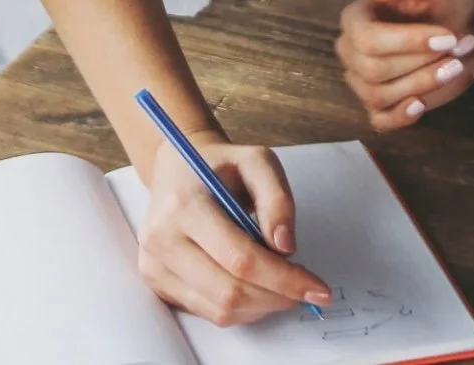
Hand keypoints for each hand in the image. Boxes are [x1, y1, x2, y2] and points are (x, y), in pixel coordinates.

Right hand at [135, 135, 332, 326]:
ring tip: (281, 285)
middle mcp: (161, 240)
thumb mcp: (257, 161)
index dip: (284, 279)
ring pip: (220, 310)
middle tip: (305, 288)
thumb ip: (277, 199)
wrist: (176, 169)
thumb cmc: (221, 165)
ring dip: (262, 306)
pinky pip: (208, 312)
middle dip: (277, 296)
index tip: (319, 288)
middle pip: (230, 291)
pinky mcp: (156, 282)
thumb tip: (286, 249)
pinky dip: (242, 308)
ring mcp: (154, 265)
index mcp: (184, 205)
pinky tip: (256, 287)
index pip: (240, 259)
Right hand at [335, 0, 473, 130]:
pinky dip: (399, 117)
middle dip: (419, 63)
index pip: (367, 38)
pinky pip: (379, 120)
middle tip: (459, 51)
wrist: (466, 21)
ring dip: (420, 84)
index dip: (407, 42)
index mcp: (356, 17)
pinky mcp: (382, 104)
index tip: (448, 38)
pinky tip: (421, 105)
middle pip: (372, 69)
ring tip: (455, 67)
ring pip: (377, 95)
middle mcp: (352, 50)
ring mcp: (364, 80)